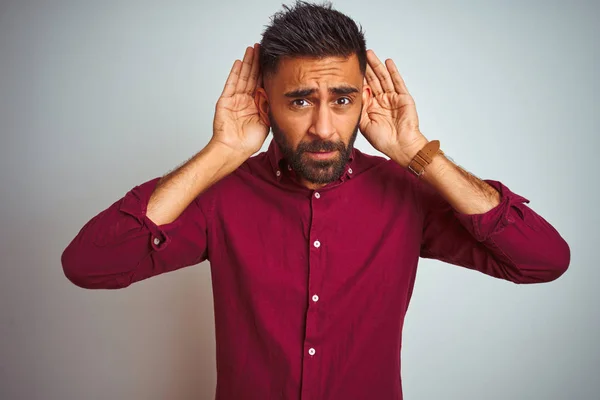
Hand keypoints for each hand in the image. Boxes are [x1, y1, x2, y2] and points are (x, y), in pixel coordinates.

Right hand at [212, 44, 268, 157]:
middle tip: (262, 47)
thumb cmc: (248, 141)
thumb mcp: (266, 122)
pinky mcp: (226, 100)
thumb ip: (269, 107)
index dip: (266, 71)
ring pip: (243, 77)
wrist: (234, 150)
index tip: (272, 59)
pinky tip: (239, 62)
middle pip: (252, 76)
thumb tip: (273, 92)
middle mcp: (246, 100)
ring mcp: (235, 99)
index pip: (262, 84)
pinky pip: (231, 84)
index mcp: (256, 105)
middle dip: (257, 62)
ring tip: (252, 49)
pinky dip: (235, 73)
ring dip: (247, 63)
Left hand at [359, 50, 427, 166]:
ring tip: (370, 53)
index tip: (349, 67)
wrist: (400, 146)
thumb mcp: (364, 124)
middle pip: (373, 80)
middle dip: (367, 67)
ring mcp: (393, 98)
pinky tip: (388, 62)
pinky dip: (393, 72)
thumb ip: (360, 108)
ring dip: (377, 65)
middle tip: (359, 54)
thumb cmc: (383, 140)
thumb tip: (354, 93)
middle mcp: (382, 101)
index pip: (364, 88)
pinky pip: (398, 82)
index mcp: (372, 107)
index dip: (358, 78)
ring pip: (383, 78)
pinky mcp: (403, 97)